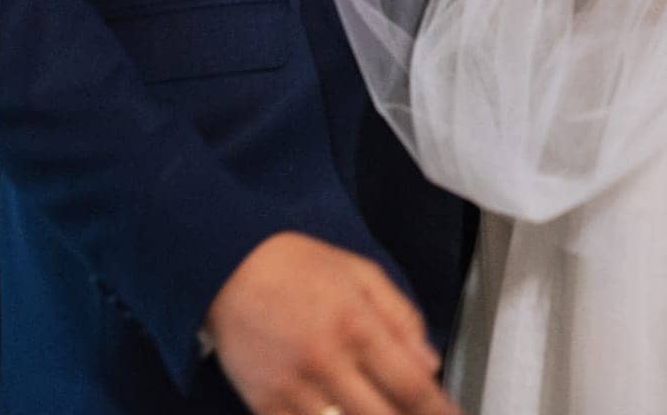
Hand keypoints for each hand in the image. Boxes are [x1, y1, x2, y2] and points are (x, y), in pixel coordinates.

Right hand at [206, 232, 460, 414]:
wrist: (226, 266)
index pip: (411, 385)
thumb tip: (430, 362)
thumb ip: (400, 315)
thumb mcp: (359, 271)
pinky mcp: (266, 406)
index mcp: (355, 324)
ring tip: (380, 411)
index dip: (439, 412)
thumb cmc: (297, 266)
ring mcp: (294, 389)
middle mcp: (328, 361)